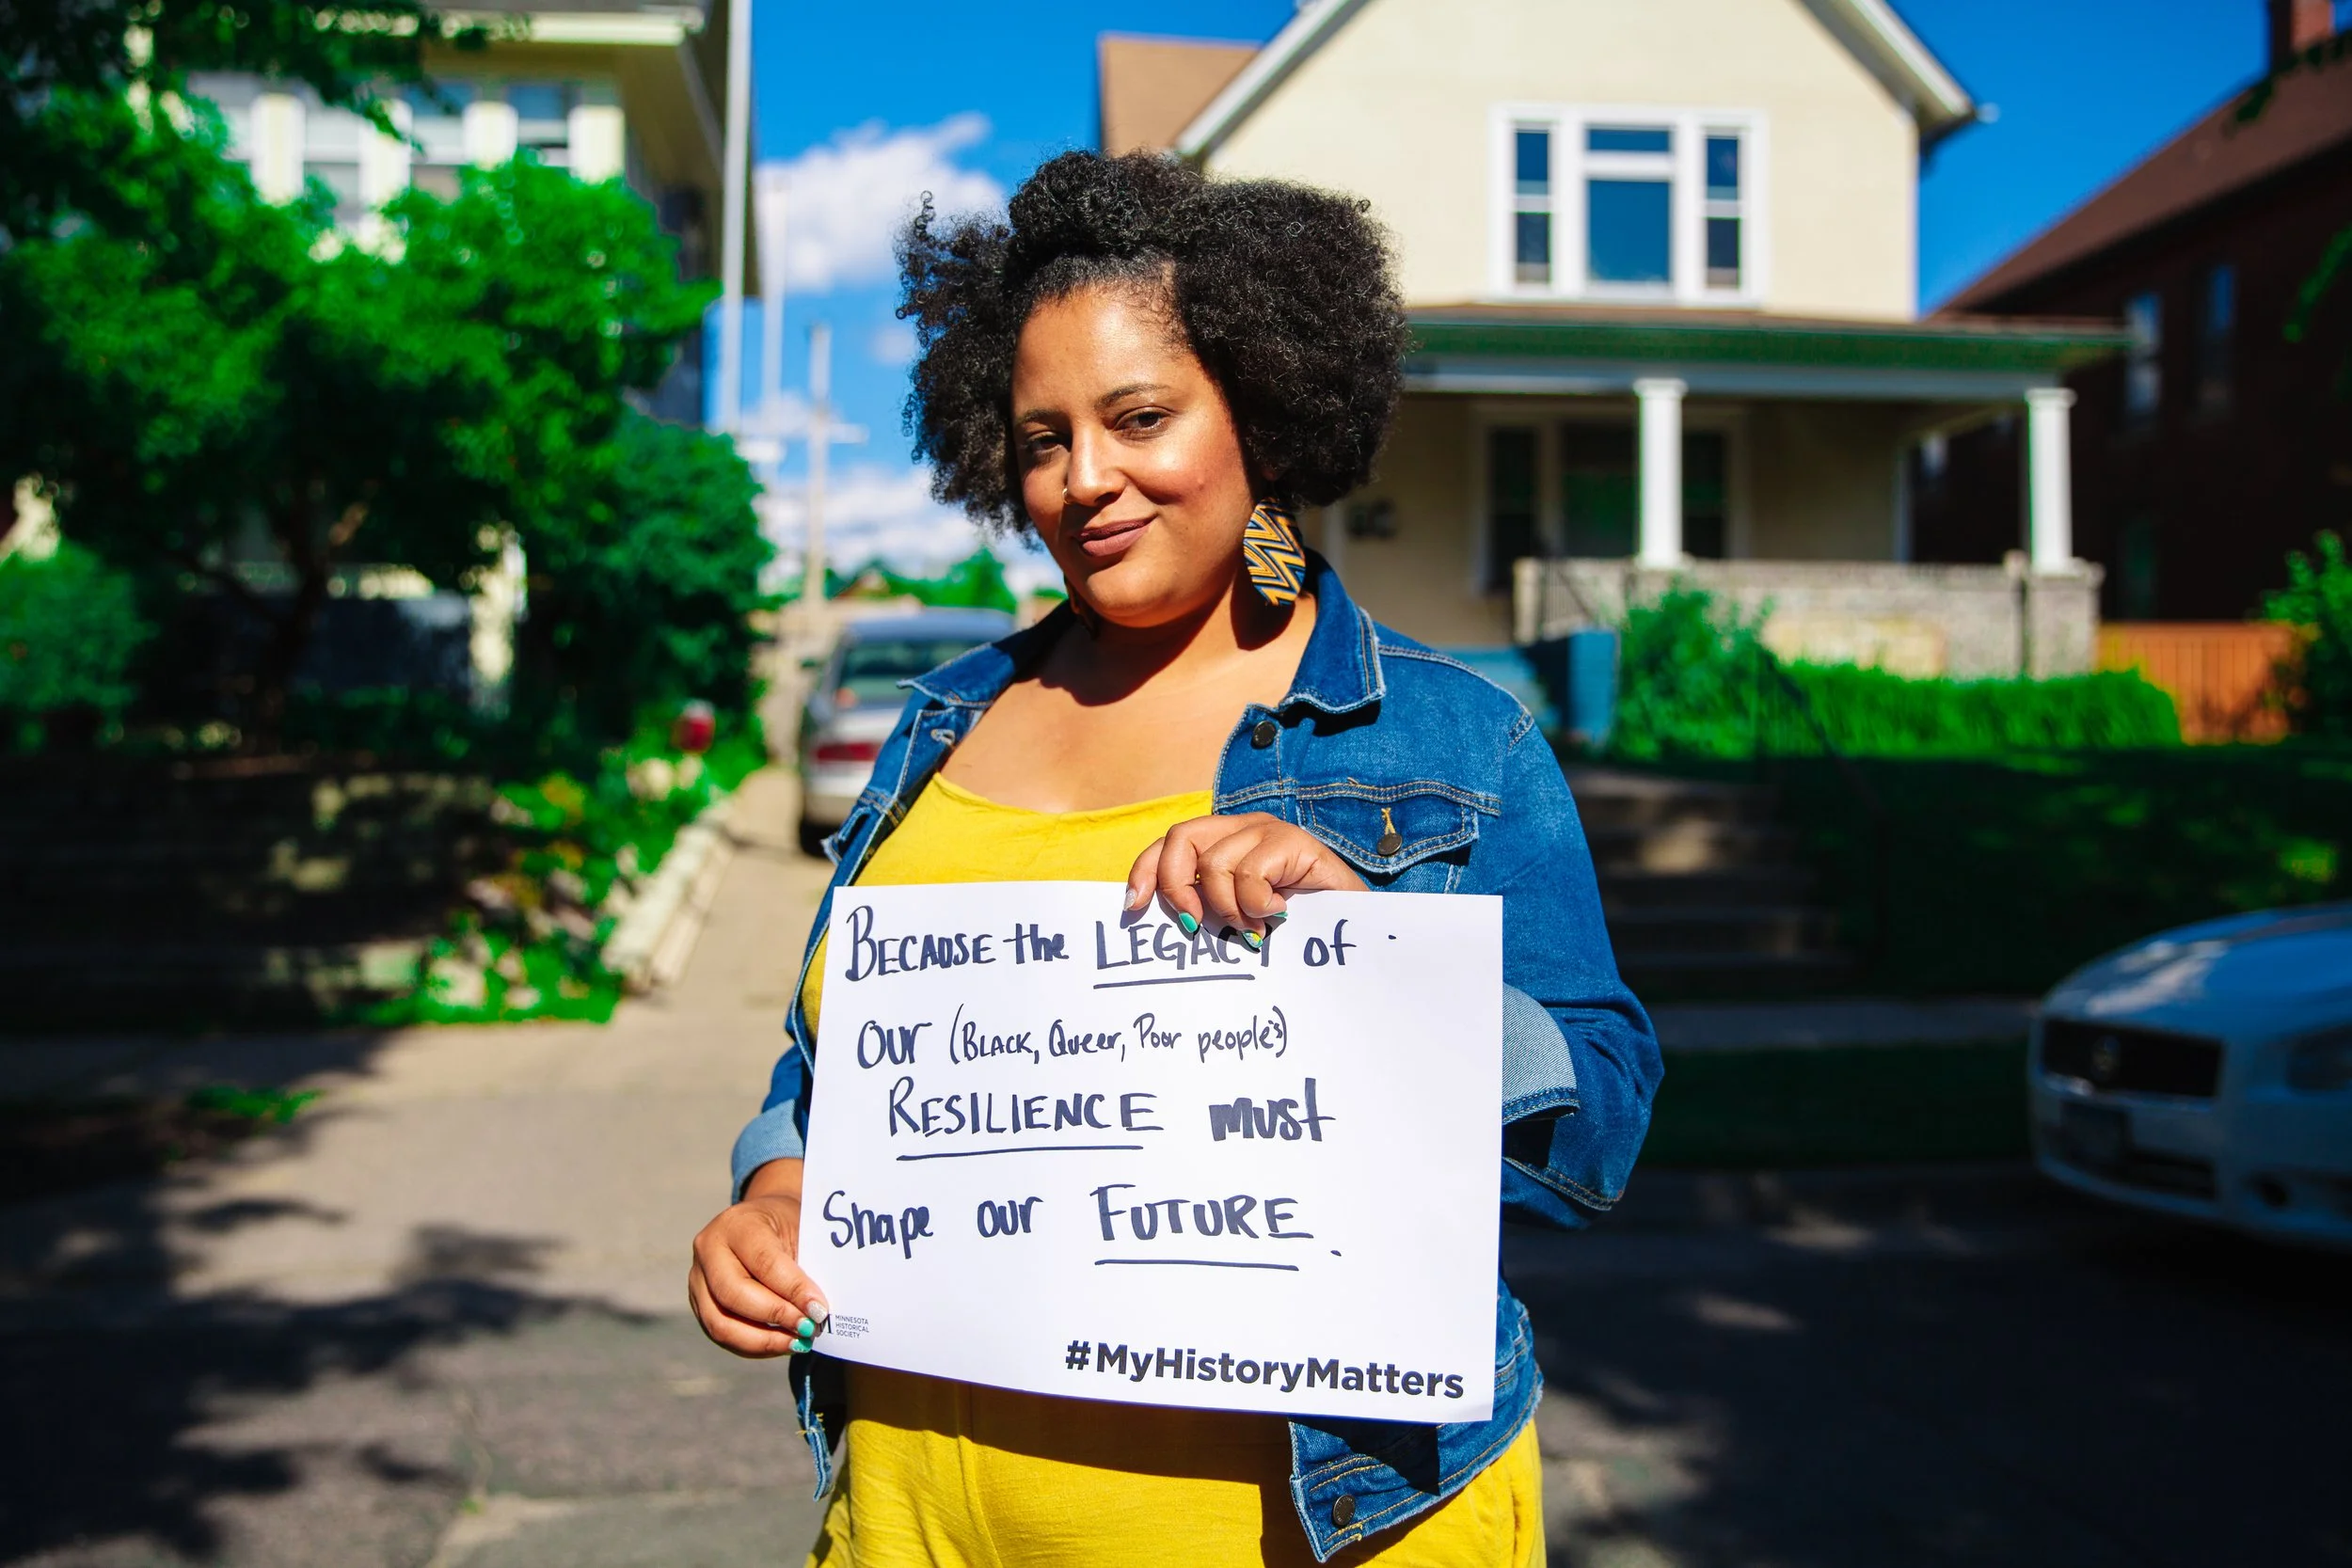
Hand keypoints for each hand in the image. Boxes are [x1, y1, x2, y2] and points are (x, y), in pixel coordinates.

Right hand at [689, 1158, 828, 1357]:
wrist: (764, 1220)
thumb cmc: (788, 1225)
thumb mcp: (802, 1231)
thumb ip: (807, 1267)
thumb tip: (816, 1311)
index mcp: (737, 1223)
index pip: (763, 1262)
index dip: (792, 1290)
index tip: (819, 1309)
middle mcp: (709, 1250)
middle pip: (733, 1294)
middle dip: (775, 1317)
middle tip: (809, 1328)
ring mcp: (698, 1279)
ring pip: (721, 1323)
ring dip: (763, 1340)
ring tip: (798, 1342)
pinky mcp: (699, 1304)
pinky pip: (723, 1334)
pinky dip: (755, 1345)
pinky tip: (783, 1342)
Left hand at [1125, 812, 1367, 942]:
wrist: (1353, 930)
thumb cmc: (1292, 929)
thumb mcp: (1236, 919)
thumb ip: (1204, 911)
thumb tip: (1149, 920)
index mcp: (1221, 845)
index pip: (1168, 844)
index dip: (1145, 871)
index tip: (1133, 907)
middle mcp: (1240, 829)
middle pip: (1181, 838)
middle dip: (1176, 885)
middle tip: (1195, 926)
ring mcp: (1268, 831)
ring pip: (1216, 862)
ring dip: (1229, 908)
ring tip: (1254, 929)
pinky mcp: (1293, 841)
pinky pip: (1250, 871)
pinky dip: (1256, 903)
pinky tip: (1277, 914)